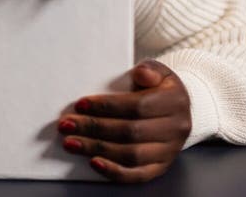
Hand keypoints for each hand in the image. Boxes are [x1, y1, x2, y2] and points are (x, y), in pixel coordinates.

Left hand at [57, 60, 190, 182]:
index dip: (106, 106)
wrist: (179, 109)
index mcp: (173, 102)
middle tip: (67, 124)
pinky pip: (137, 175)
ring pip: (130, 155)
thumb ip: (149, 69)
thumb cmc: (159, 87)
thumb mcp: (158, 71)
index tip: (80, 105)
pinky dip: (114, 171)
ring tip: (71, 142)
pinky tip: (93, 162)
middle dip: (94, 128)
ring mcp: (169, 151)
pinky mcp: (161, 167)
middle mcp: (175, 129)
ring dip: (96, 149)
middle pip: (130, 132)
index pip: (136, 106)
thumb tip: (140, 73)